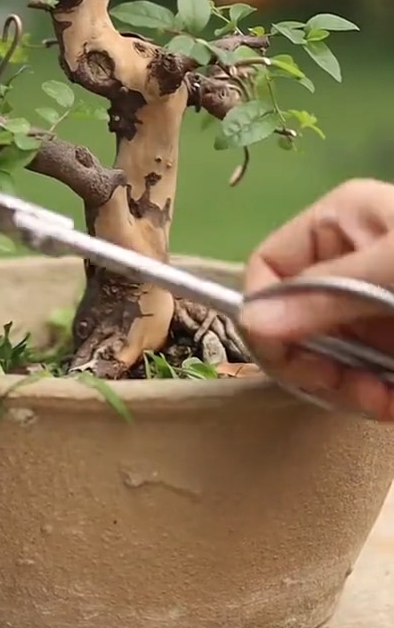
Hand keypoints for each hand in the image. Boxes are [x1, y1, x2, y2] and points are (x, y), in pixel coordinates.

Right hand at [242, 179, 393, 419]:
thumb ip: (327, 294)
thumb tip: (248, 322)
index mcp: (334, 224)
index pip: (265, 269)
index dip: (265, 317)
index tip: (291, 360)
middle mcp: (342, 263)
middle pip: (290, 323)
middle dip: (317, 368)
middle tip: (358, 394)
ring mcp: (365, 302)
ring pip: (323, 359)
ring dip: (348, 391)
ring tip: (386, 403)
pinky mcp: (386, 336)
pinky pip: (358, 374)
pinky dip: (373, 394)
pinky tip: (393, 401)